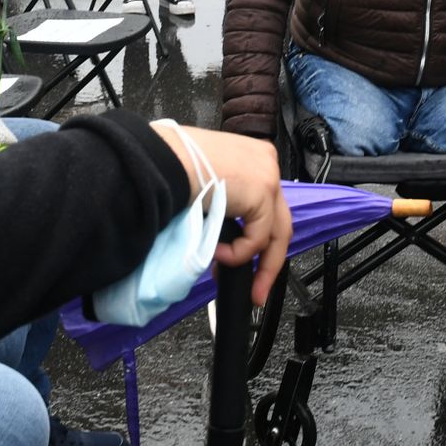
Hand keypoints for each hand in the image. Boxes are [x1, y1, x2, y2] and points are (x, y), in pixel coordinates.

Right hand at [151, 124, 290, 305]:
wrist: (166, 158)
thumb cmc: (171, 166)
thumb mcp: (206, 183)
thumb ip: (225, 203)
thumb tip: (222, 238)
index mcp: (253, 158)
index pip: (267, 206)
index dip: (257, 238)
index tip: (242, 258)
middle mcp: (267, 164)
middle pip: (278, 221)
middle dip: (268, 260)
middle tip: (258, 287)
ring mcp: (268, 177)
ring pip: (275, 233)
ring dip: (258, 264)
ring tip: (245, 284)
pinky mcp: (263, 192)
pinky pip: (258, 237)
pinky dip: (240, 253)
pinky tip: (220, 255)